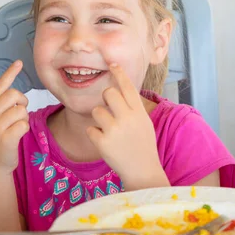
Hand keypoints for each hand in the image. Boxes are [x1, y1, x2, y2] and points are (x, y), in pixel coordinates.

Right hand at [0, 60, 29, 172]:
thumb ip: (3, 104)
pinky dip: (25, 129)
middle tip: (19, 113)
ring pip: (21, 110)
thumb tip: (15, 91)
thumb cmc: (0, 137)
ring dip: (24, 118)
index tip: (19, 62)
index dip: (10, 73)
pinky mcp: (5, 138)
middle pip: (15, 94)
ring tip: (15, 128)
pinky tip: (17, 135)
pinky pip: (24, 124)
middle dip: (23, 102)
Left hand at [86, 64, 168, 189]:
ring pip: (96, 110)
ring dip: (99, 118)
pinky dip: (95, 135)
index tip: (112, 64)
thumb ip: (133, 107)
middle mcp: (127, 118)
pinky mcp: (102, 143)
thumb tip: (120, 89)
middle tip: (109, 108)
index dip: (119, 73)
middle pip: (108, 93)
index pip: (127, 86)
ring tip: (109, 130)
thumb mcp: (144, 123)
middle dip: (105, 98)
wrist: (142, 171)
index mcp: (139, 112)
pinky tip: (105, 142)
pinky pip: (90, 129)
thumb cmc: (143, 145)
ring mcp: (114, 131)